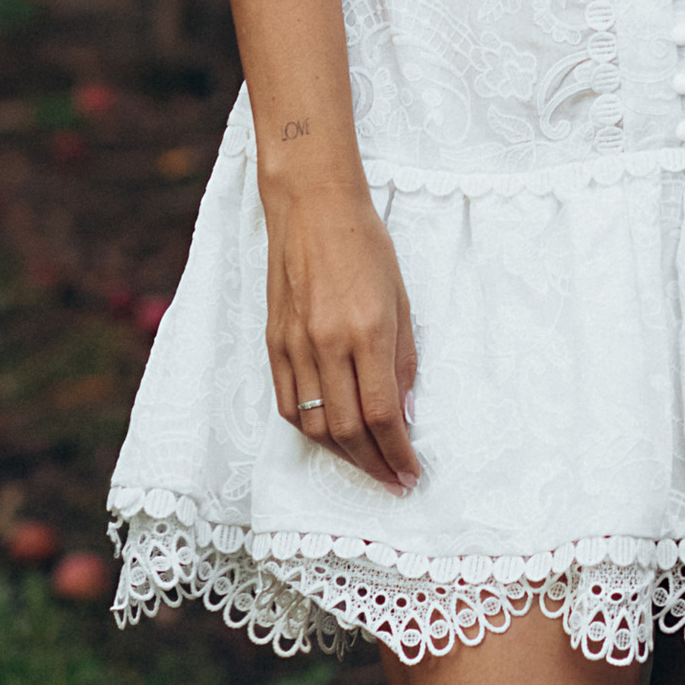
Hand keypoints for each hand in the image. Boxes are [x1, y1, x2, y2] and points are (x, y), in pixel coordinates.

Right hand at [263, 182, 420, 491]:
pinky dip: (308, 430)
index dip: (398, 453)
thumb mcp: (401, 297)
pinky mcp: (273, 342)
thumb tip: (404, 415)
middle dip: (373, 465)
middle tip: (393, 480)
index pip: (383, 414)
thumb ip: (403, 359)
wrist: (312, 204)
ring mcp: (295, 345)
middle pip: (347, 430)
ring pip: (313, 426)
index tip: (412, 473)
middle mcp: (328, 344)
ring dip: (342, 454)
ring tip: (366, 462)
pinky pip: (287, 405)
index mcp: (368, 330)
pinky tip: (329, 435)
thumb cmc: (366, 244)